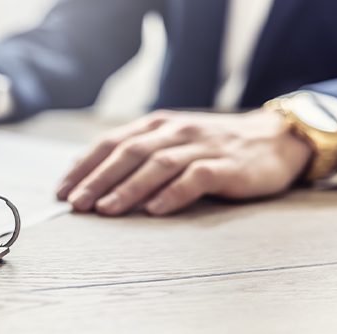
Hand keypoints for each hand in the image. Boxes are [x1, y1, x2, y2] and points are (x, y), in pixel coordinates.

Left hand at [56, 109, 312, 215]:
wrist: (274, 139)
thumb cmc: (212, 146)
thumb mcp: (172, 142)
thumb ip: (138, 153)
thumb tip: (91, 174)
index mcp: (156, 125)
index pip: (111, 142)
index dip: (85, 166)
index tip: (62, 190)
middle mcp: (174, 131)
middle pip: (129, 153)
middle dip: (98, 179)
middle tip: (76, 203)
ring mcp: (201, 147)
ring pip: (157, 165)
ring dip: (128, 188)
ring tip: (106, 210)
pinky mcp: (226, 165)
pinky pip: (196, 178)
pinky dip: (173, 193)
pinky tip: (155, 210)